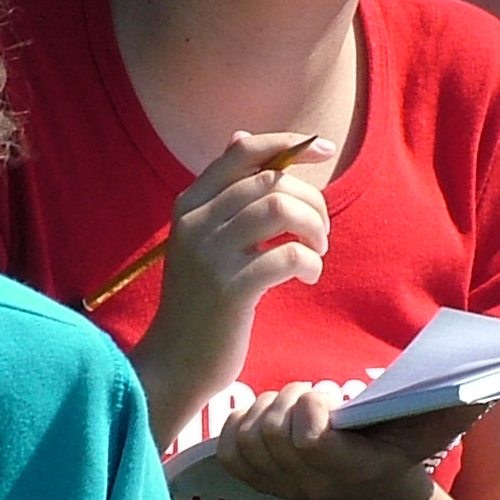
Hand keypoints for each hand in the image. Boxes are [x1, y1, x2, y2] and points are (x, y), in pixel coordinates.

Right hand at [132, 132, 333, 443]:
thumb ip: (223, 192)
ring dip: (315, 226)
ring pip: (281, 208)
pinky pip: (289, 256)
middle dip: (311, 200)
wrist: (176, 362)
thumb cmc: (200, 300)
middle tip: (320, 231)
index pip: (242, 153)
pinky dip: (311, 263)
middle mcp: (195, 222)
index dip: (289, 143)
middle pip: (271, 181)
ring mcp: (210, 255)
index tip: (324, 148)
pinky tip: (309, 277)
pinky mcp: (230, 289)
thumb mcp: (203, 239)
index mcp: (189, 204)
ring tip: (317, 250)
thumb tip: (240, 137)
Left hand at [215, 384, 486, 499]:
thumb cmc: (403, 448)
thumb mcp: (435, 428)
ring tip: (291, 404)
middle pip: (271, 433)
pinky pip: (230, 449)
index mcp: (351, 468)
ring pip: (249, 438)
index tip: (328, 394)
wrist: (373, 494)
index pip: (307, 439)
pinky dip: (240, 424)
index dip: (309, 407)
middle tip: (312, 394)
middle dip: (288, 400)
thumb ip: (458, 407)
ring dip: (265, 409)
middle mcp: (311, 484)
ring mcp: (281, 486)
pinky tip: (266, 415)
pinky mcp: (257, 480)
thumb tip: (482, 387)